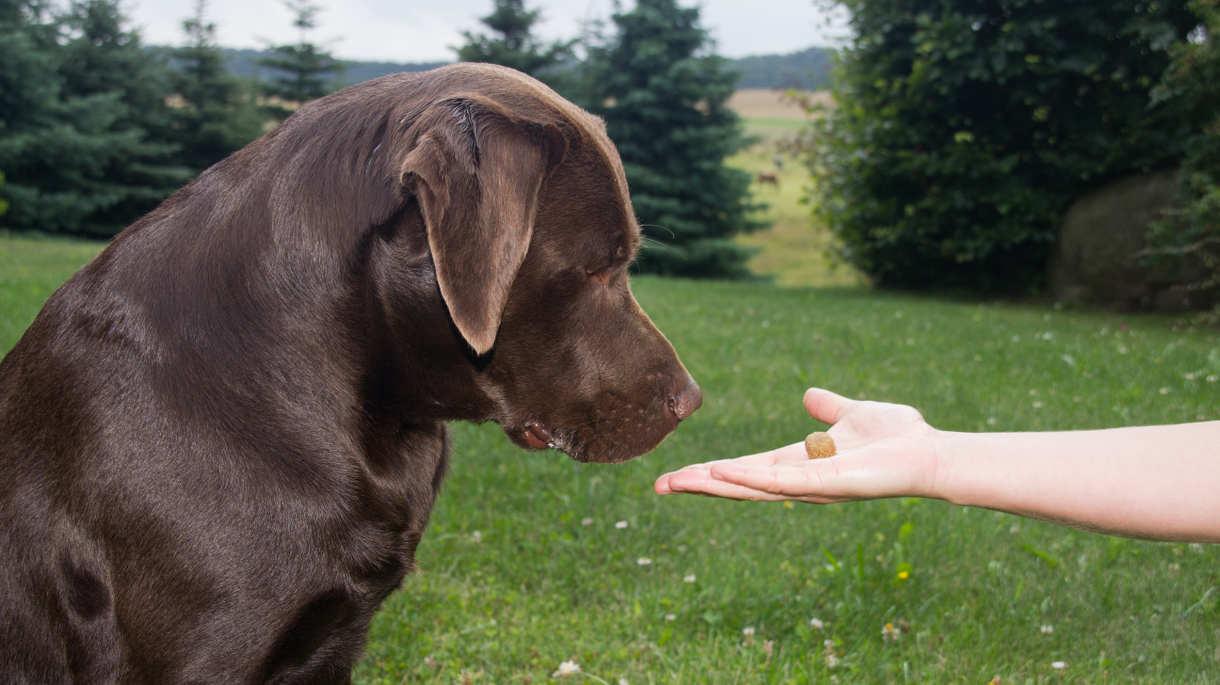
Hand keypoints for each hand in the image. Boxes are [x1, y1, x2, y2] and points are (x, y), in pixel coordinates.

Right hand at [654, 388, 940, 501]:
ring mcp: (811, 487)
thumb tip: (808, 395)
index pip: (748, 469)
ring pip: (753, 487)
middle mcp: (800, 480)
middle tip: (661, 486)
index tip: (680, 474)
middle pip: (740, 485)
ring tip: (679, 482)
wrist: (931, 453)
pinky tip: (722, 473)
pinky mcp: (826, 486)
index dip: (714, 471)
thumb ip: (829, 407)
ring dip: (715, 484)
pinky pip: (781, 481)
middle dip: (701, 485)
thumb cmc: (899, 438)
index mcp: (801, 462)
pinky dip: (749, 478)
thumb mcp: (854, 413)